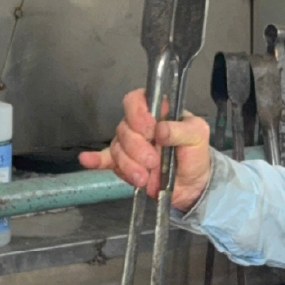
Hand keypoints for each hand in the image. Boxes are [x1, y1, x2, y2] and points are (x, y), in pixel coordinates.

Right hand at [79, 88, 211, 211]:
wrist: (193, 185)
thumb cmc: (196, 153)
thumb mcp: (198, 135)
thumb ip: (181, 130)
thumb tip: (160, 130)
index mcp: (156, 111)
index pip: (136, 100)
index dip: (138, 114)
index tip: (150, 131)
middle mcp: (139, 126)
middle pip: (124, 128)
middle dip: (137, 148)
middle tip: (153, 162)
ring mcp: (129, 146)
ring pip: (117, 149)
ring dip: (129, 165)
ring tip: (145, 178)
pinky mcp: (124, 165)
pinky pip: (105, 160)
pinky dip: (95, 160)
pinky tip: (87, 160)